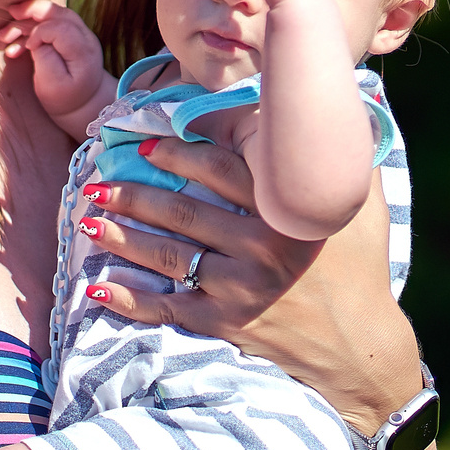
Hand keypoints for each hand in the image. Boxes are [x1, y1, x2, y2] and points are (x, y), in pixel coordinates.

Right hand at [0, 0, 106, 134]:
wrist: (82, 103)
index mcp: (82, 51)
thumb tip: (35, 40)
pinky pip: (50, 23)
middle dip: (32, 10)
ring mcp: (79, 34)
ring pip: (52, 15)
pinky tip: (13, 46)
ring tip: (2, 35)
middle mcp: (84, 38)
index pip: (61, 27)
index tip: (29, 48)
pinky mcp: (70, 35)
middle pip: (58, 13)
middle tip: (10, 12)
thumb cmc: (65, 99)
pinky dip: (30, 29)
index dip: (40, 32)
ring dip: (26, 21)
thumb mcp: (52, 86)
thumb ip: (45, 59)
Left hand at [75, 133, 420, 431]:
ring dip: (122, 237)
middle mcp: (260, 246)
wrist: (361, 345)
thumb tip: (324, 104)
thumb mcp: (359, 203)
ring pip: (168, 255)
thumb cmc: (361, 267)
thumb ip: (340, 155)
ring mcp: (241, 288)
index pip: (217, 170)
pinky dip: (131, 300)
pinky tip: (100, 289)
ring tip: (89, 221)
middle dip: (134, 194)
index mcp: (285, 210)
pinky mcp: (228, 324)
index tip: (146, 145)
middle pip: (181, 211)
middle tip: (98, 180)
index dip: (177, 153)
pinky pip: (169, 308)